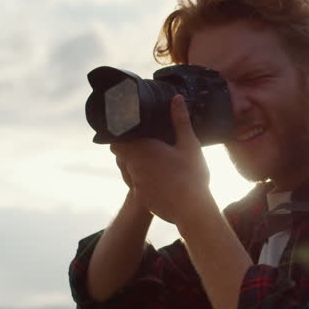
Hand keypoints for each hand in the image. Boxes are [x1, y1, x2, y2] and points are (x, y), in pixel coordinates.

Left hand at [109, 95, 213, 225]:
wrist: (192, 210)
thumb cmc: (191, 175)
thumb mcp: (189, 145)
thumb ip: (180, 121)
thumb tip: (177, 98)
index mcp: (141, 151)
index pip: (115, 143)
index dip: (119, 138)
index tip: (129, 135)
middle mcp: (134, 168)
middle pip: (123, 157)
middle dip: (132, 152)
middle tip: (149, 147)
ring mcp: (137, 186)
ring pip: (131, 173)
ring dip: (139, 168)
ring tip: (157, 164)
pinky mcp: (143, 199)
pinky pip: (139, 187)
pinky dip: (147, 183)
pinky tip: (163, 182)